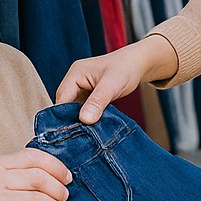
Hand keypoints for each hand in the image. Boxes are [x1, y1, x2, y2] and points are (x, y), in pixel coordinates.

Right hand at [55, 35, 178, 123]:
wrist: (138, 64)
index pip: (62, 99)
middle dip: (71, 120)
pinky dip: (86, 118)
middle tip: (80, 136)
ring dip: (79, 120)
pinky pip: (82, 109)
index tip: (71, 133)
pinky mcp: (88, 95)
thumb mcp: (112, 85)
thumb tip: (84, 119)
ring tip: (86, 134)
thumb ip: (97, 101)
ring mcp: (80, 88)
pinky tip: (91, 128)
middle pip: (64, 105)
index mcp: (75, 74)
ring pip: (73, 109)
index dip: (64, 116)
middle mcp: (74, 80)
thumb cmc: (126, 68)